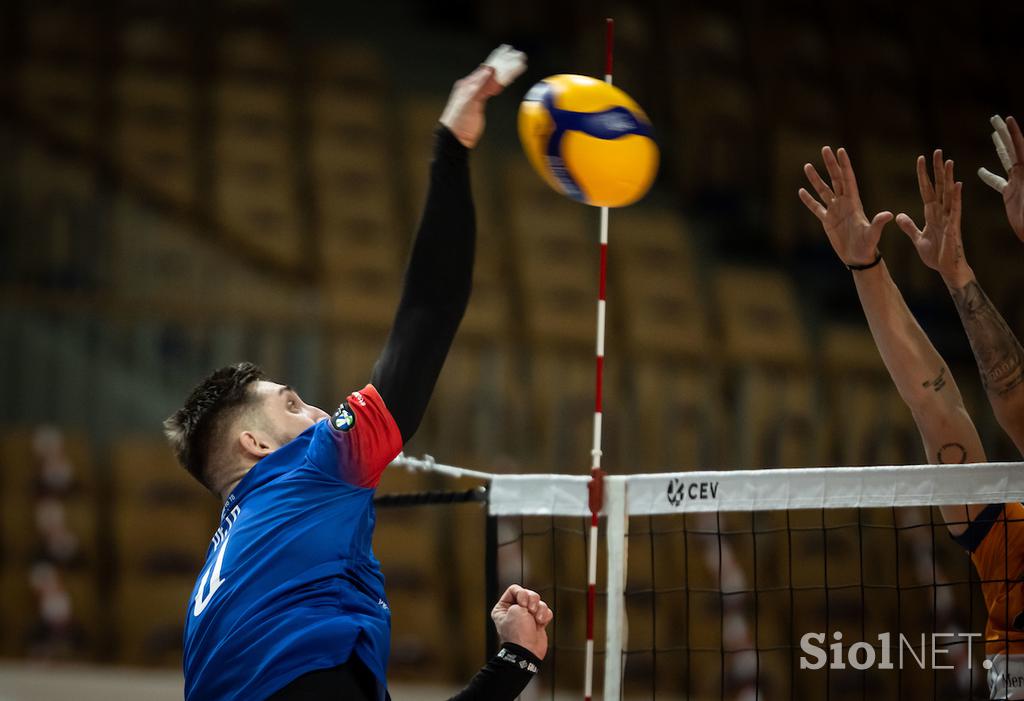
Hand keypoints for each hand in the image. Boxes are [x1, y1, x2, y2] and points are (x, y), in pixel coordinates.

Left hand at [440, 44, 526, 148]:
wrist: (455, 137)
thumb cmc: (458, 120)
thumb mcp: (468, 102)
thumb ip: (479, 85)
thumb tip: (489, 68)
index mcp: (468, 84)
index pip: (487, 69)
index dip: (500, 61)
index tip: (511, 54)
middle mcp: (472, 86)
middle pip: (491, 72)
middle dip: (505, 64)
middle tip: (518, 56)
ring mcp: (476, 94)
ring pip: (494, 80)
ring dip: (506, 73)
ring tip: (518, 65)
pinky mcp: (480, 103)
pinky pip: (492, 89)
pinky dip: (501, 83)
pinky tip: (507, 80)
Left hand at [491, 584, 552, 659]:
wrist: (527, 651)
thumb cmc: (518, 633)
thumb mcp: (516, 610)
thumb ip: (523, 599)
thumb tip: (531, 600)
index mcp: (503, 608)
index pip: (514, 589)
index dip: (521, 594)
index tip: (522, 604)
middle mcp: (514, 611)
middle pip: (528, 593)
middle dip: (532, 601)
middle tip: (530, 611)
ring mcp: (526, 617)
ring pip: (538, 602)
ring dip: (540, 609)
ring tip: (537, 620)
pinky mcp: (537, 622)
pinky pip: (545, 611)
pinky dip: (545, 616)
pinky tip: (541, 623)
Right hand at [799, 146, 892, 265]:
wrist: (859, 258)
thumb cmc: (868, 246)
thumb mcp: (873, 234)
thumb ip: (878, 223)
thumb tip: (888, 215)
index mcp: (854, 203)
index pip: (848, 179)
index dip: (844, 165)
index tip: (840, 150)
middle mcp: (844, 203)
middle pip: (835, 179)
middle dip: (830, 164)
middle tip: (825, 148)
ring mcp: (835, 211)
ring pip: (823, 191)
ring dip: (815, 179)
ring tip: (807, 165)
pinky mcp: (827, 221)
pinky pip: (816, 207)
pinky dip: (808, 200)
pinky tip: (801, 191)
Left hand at [895, 150, 970, 287]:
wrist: (946, 269)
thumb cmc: (936, 254)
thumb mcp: (917, 238)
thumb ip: (909, 226)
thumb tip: (898, 215)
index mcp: (932, 214)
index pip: (927, 190)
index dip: (923, 175)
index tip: (921, 159)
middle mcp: (942, 212)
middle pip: (939, 187)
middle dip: (937, 170)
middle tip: (937, 151)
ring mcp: (948, 218)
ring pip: (948, 194)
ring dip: (948, 178)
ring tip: (948, 161)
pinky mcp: (953, 227)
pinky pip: (955, 210)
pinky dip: (956, 197)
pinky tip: (957, 184)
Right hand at [978, 115, 1023, 240]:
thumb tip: (1021, 169)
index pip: (1020, 149)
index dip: (1014, 134)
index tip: (1007, 119)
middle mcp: (1023, 175)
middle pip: (1012, 148)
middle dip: (1004, 133)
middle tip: (995, 118)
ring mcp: (1017, 183)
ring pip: (1006, 160)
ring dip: (1000, 146)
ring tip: (992, 132)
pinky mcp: (1011, 194)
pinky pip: (998, 182)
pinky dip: (989, 176)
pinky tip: (980, 171)